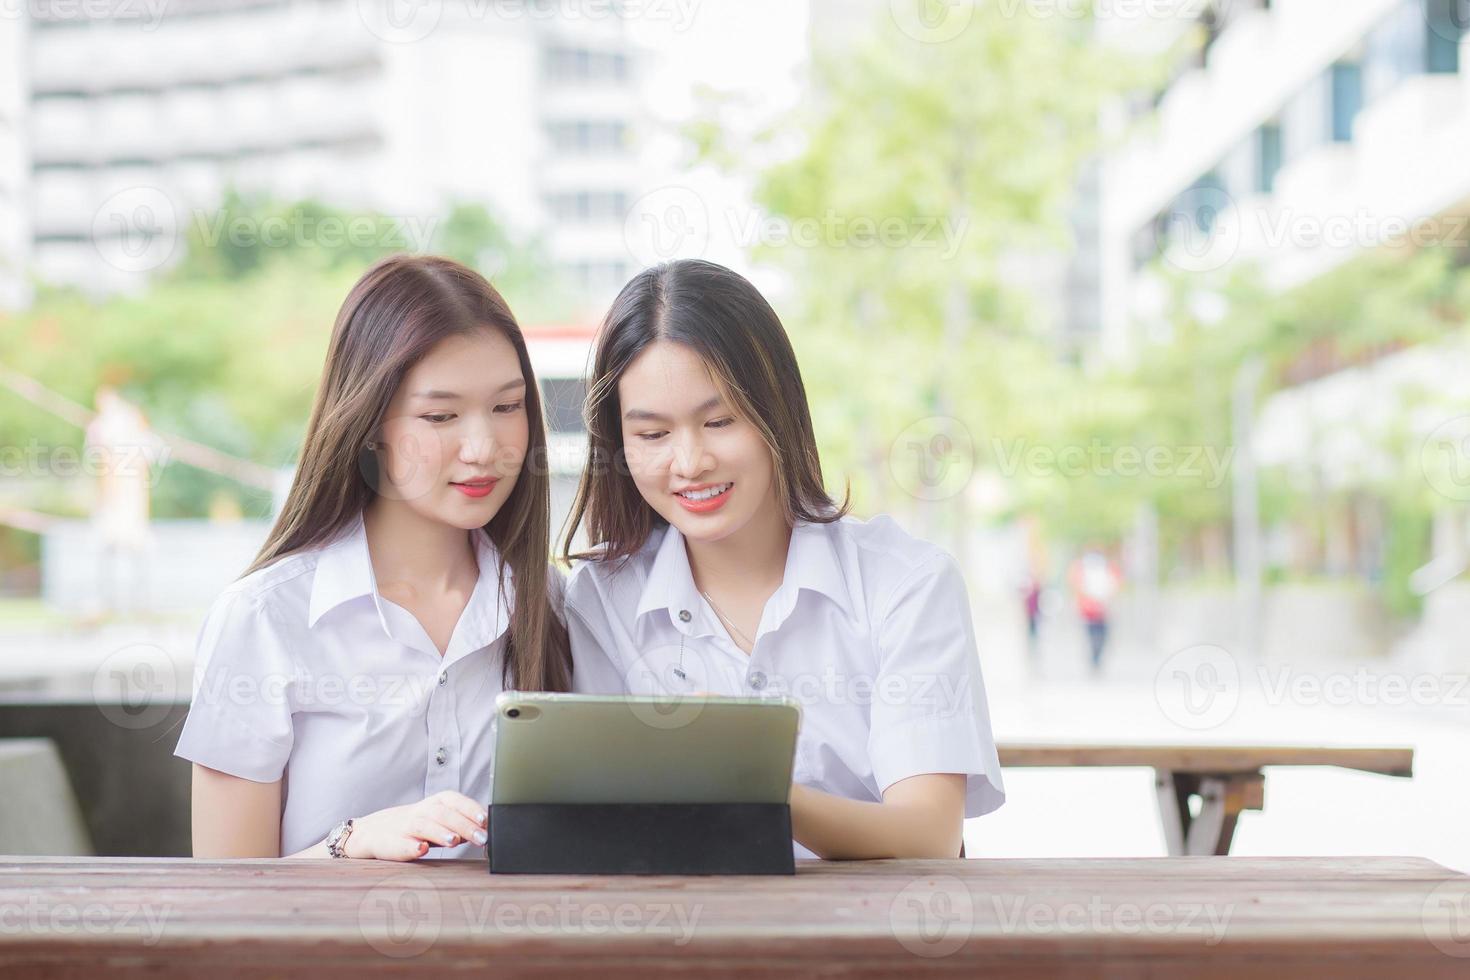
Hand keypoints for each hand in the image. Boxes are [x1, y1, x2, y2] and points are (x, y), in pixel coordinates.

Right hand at [341, 791, 488, 860]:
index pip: (456, 801)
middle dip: (464, 825)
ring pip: (425, 825)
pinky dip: (411, 846)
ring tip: (454, 841)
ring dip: (440, 832)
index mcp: (437, 803)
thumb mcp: (441, 821)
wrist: (374, 832)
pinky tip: (421, 850)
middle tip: (481, 838)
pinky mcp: (392, 842)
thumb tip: (488, 829)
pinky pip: (401, 843)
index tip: (486, 821)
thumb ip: (462, 824)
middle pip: (444, 814)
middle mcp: (423, 811)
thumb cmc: (418, 827)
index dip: (471, 809)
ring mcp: (406, 826)